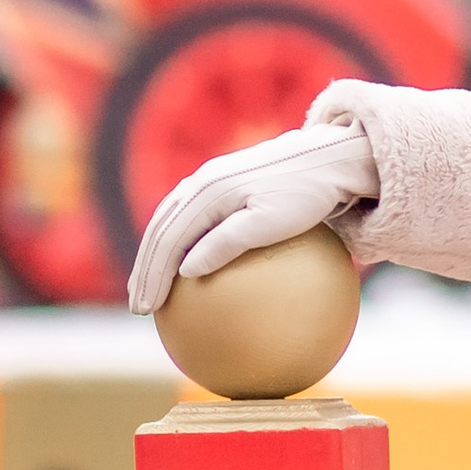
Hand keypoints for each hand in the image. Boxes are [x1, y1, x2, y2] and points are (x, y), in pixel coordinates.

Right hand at [126, 114, 379, 314]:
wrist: (330, 159)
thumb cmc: (308, 194)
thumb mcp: (272, 222)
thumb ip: (227, 242)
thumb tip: (187, 271)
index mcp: (206, 192)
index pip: (167, 239)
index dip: (152, 275)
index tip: (147, 310)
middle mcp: (199, 184)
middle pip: (160, 232)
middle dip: (145, 271)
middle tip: (140, 309)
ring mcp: (209, 184)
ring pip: (170, 225)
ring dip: (157, 260)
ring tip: (155, 294)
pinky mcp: (224, 190)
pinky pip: (192, 223)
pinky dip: (181, 249)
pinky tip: (192, 276)